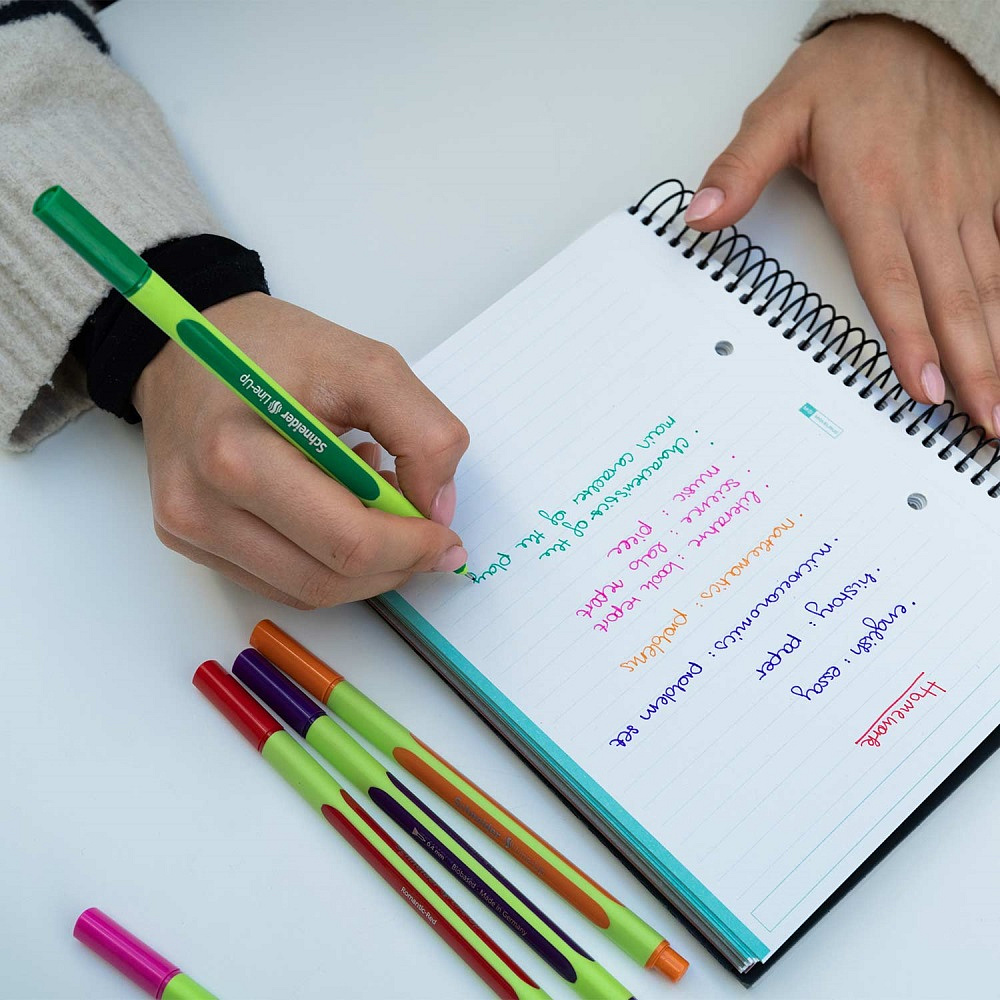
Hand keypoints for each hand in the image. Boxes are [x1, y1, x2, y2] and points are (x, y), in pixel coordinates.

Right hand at [133, 292, 468, 606]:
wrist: (184, 348)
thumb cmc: (270, 348)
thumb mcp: (366, 366)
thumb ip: (423, 434)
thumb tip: (438, 509)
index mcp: (238, 454)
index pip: (348, 540)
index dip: (412, 548)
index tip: (446, 537)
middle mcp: (201, 504)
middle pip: (327, 578)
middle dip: (394, 565)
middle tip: (426, 536)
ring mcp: (190, 529)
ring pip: (306, 591)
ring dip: (363, 568)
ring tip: (376, 507)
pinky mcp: (189, 541)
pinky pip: (278, 582)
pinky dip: (325, 561)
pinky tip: (336, 511)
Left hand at [685, 15, 999, 433]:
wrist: (910, 27)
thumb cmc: (846, 78)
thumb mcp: (779, 113)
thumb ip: (740, 169)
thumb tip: (702, 214)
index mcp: (872, 194)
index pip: (892, 282)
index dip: (911, 340)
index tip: (926, 390)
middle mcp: (927, 203)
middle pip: (952, 297)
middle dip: (974, 366)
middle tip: (986, 423)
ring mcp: (966, 196)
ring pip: (990, 282)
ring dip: (999, 344)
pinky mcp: (993, 184)